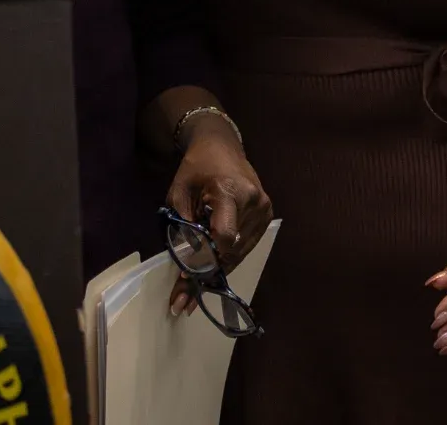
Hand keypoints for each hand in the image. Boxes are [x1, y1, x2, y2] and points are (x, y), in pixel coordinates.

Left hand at [164, 120, 271, 315]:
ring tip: (191, 290)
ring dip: (217, 270)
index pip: (224, 236)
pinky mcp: (267, 216)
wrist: (221, 146)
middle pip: (231, 250)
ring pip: (239, 253)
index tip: (186, 276)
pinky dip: (228, 257)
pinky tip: (211, 267)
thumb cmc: (196, 167)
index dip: (205, 259)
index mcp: (230, 192)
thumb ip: (183, 225)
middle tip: (182, 299)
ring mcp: (264, 210)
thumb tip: (187, 261)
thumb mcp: (179, 192)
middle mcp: (254, 202)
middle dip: (206, 274)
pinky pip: (245, 246)